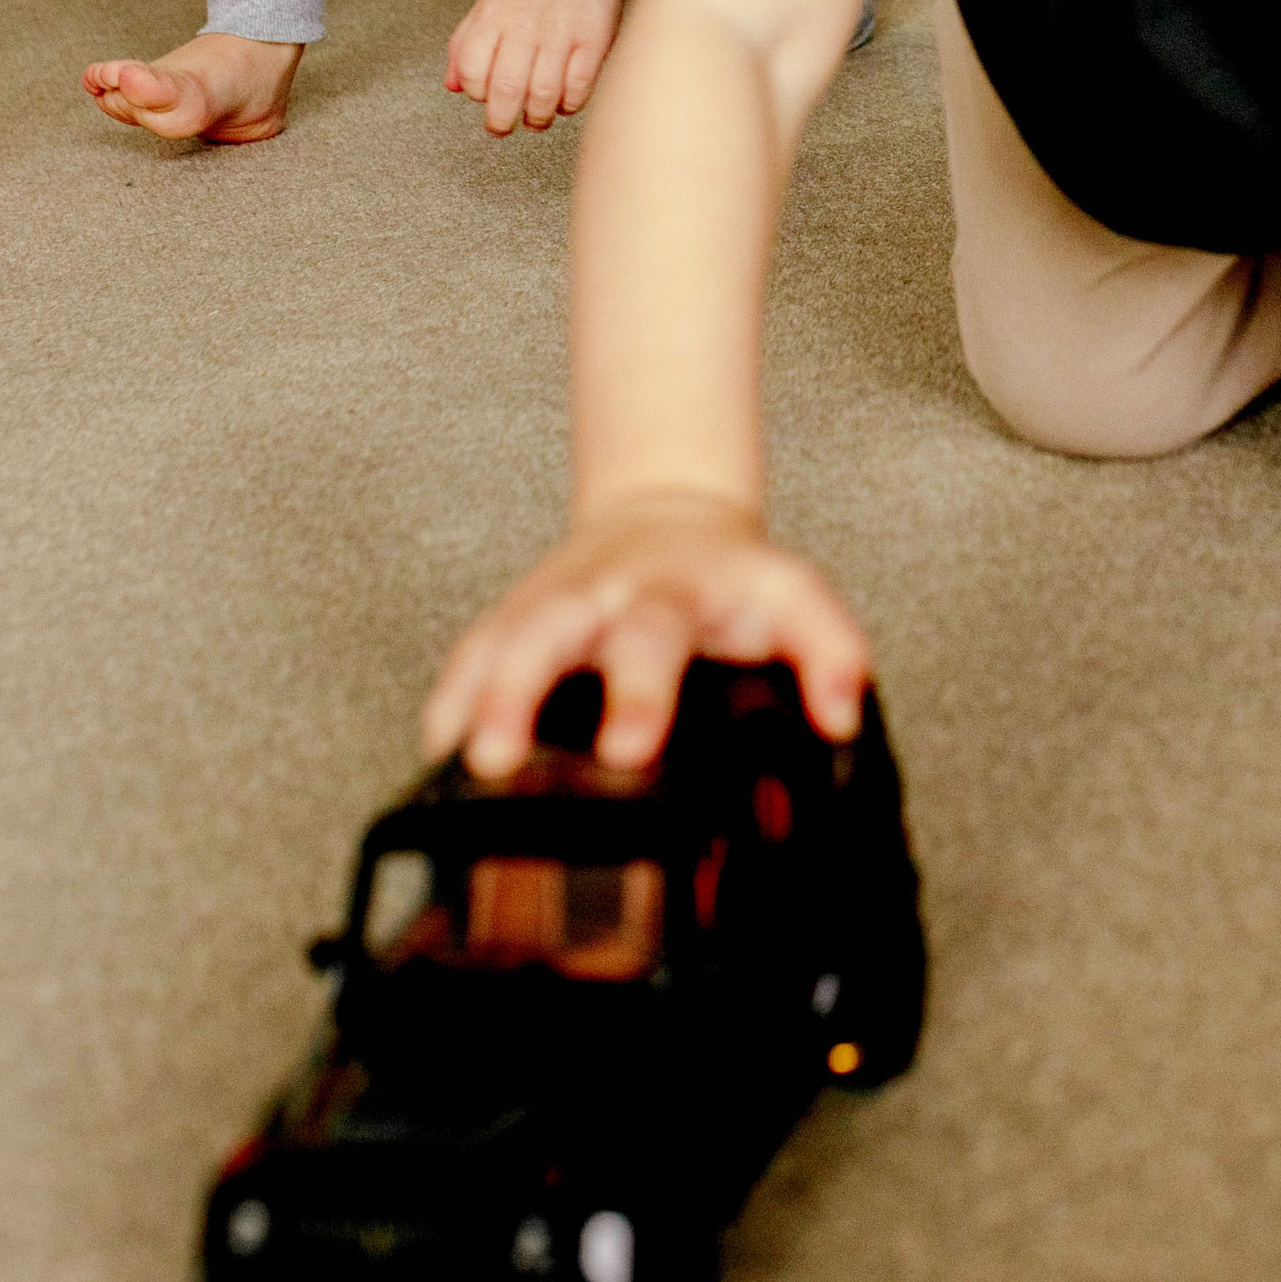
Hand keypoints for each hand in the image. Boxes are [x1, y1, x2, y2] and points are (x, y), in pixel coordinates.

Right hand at [423, 488, 872, 776]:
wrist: (669, 515)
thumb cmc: (729, 579)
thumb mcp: (792, 596)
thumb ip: (830, 650)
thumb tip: (842, 718)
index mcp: (668, 591)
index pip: (653, 634)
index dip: (639, 692)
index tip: (628, 749)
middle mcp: (597, 595)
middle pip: (546, 633)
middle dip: (519, 694)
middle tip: (499, 758)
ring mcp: (546, 607)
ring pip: (494, 645)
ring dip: (472, 702)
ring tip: (456, 766)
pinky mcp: (509, 624)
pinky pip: (468, 659)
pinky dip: (449, 703)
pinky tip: (437, 757)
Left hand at [445, 0, 624, 134]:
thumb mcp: (489, 0)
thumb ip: (465, 42)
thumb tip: (453, 87)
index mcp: (493, 14)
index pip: (472, 71)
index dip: (475, 92)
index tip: (485, 96)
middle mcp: (524, 24)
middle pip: (506, 90)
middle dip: (501, 120)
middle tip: (504, 126)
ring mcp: (561, 32)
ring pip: (544, 95)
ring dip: (538, 118)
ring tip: (537, 118)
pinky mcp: (594, 38)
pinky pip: (580, 86)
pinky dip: (570, 104)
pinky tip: (565, 102)